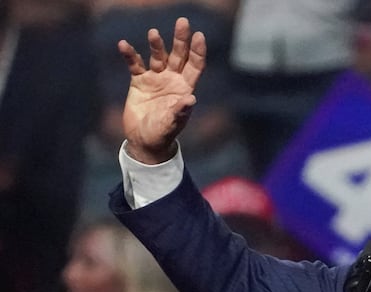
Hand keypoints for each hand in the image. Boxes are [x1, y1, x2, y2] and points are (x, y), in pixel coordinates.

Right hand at [117, 17, 205, 163]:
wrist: (144, 141)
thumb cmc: (162, 134)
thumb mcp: (172, 124)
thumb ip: (180, 112)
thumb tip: (191, 99)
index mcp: (185, 88)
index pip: (194, 66)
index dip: (198, 51)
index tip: (199, 36)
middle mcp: (172, 80)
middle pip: (179, 55)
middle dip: (181, 39)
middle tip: (183, 22)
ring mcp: (156, 79)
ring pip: (158, 56)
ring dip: (156, 45)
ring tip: (153, 34)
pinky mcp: (139, 81)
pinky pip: (135, 64)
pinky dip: (130, 55)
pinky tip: (123, 45)